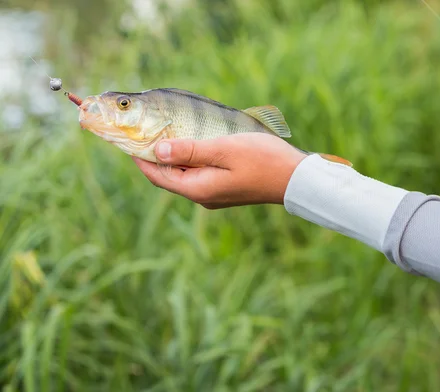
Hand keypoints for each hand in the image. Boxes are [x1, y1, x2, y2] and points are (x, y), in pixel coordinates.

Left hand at [132, 132, 306, 208]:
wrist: (295, 178)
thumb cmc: (262, 160)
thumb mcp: (223, 149)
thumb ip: (189, 150)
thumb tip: (157, 150)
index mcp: (198, 188)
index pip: (157, 174)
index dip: (139, 156)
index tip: (127, 137)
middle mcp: (202, 195)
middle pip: (168, 176)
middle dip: (154, 155)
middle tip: (145, 130)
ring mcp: (214, 194)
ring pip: (183, 175)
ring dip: (173, 156)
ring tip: (167, 131)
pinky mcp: (225, 189)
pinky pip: (198, 174)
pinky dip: (190, 159)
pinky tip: (193, 142)